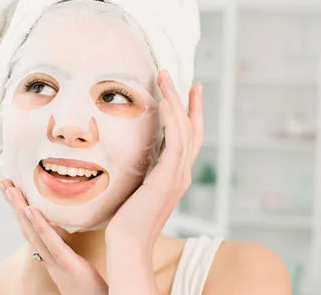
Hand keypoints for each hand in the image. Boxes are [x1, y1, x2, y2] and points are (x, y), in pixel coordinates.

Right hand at [0, 179, 108, 294]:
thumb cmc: (90, 291)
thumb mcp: (75, 266)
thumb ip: (67, 251)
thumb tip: (65, 231)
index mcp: (50, 257)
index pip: (31, 229)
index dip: (19, 210)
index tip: (11, 189)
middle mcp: (48, 259)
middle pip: (26, 227)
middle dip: (13, 204)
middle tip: (3, 181)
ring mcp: (56, 263)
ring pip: (33, 232)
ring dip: (20, 209)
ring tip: (11, 189)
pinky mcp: (69, 265)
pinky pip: (52, 243)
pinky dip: (40, 226)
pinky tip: (31, 210)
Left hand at [106, 70, 203, 252]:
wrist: (127, 242)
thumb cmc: (127, 218)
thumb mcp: (137, 186)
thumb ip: (143, 169)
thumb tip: (135, 153)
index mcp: (176, 175)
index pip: (190, 137)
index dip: (192, 113)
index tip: (190, 90)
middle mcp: (183, 173)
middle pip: (193, 129)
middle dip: (189, 101)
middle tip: (184, 78)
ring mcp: (178, 176)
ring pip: (185, 130)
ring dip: (176, 101)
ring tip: (165, 77)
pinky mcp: (168, 179)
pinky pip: (176, 143)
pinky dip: (173, 121)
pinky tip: (165, 103)